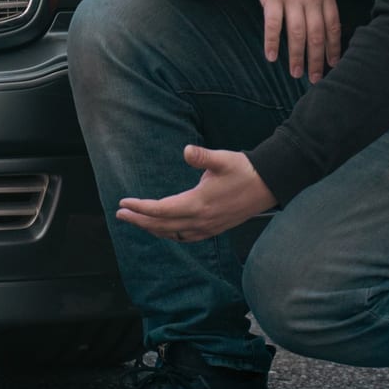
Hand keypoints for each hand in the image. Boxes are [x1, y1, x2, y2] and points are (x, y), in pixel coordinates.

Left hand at [117, 145, 276, 241]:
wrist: (268, 184)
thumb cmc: (244, 170)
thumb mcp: (224, 159)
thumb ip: (203, 156)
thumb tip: (187, 150)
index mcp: (199, 203)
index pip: (161, 210)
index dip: (140, 207)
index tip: (124, 202)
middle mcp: (201, 220)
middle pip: (161, 225)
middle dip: (139, 220)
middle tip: (120, 213)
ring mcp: (208, 227)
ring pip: (172, 234)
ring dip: (151, 228)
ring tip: (135, 221)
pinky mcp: (214, 229)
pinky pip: (185, 237)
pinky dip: (169, 235)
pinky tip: (163, 230)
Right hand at [249, 0, 341, 81]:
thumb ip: (323, 0)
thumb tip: (329, 28)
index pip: (333, 26)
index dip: (333, 48)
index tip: (333, 65)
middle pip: (317, 35)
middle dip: (316, 60)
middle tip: (315, 78)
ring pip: (297, 33)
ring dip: (296, 56)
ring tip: (295, 73)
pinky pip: (273, 24)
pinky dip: (272, 42)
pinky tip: (271, 57)